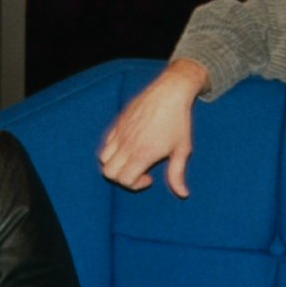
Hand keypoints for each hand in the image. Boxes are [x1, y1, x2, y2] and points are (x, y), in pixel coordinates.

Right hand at [98, 59, 207, 195]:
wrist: (170, 92)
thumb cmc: (178, 121)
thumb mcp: (182, 150)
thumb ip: (177, 174)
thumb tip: (182, 194)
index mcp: (142, 153)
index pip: (124, 180)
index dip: (135, 185)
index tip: (149, 177)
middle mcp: (127, 145)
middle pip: (108, 172)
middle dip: (121, 178)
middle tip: (138, 171)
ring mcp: (120, 133)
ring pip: (103, 158)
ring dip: (114, 164)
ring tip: (131, 160)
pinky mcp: (118, 123)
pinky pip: (106, 143)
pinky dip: (113, 150)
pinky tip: (130, 146)